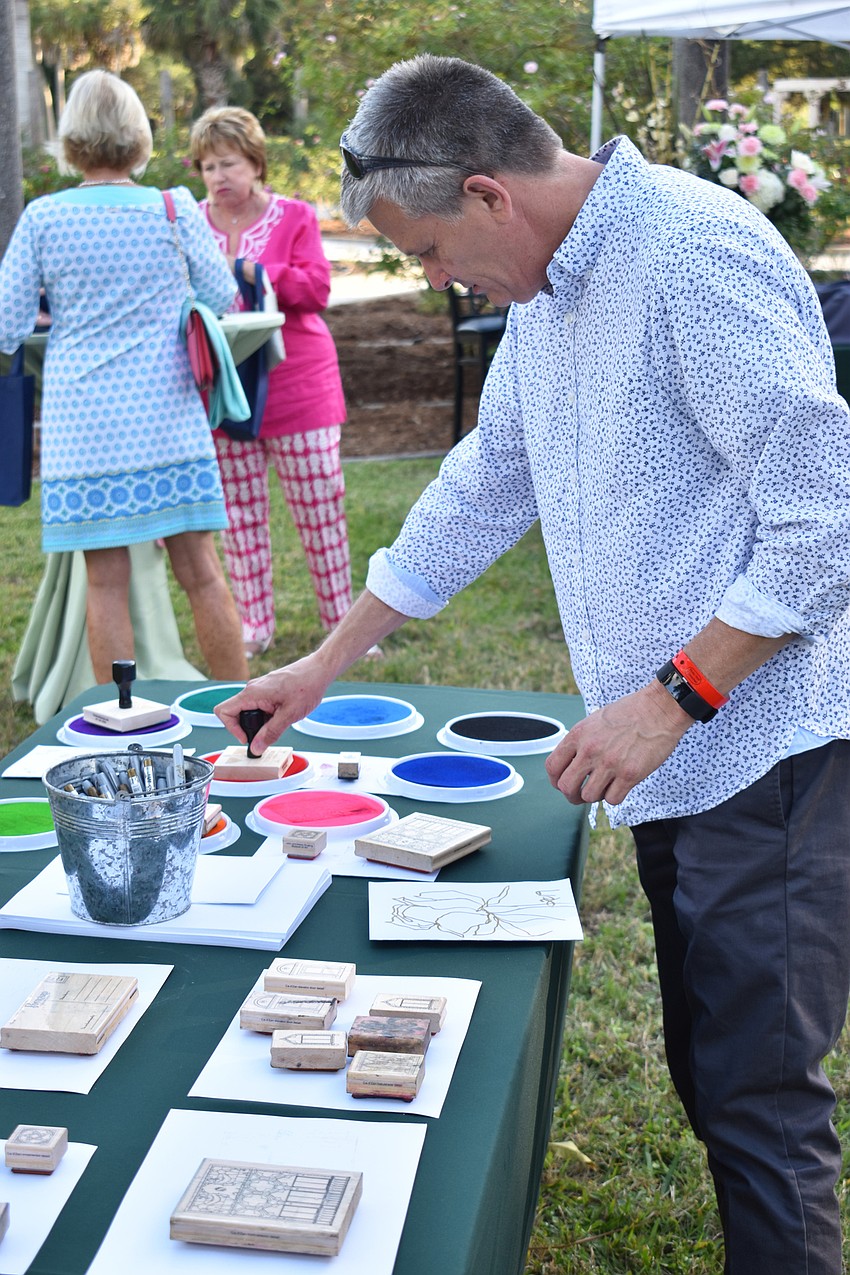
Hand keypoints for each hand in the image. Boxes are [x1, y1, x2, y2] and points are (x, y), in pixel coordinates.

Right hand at [215, 652, 333, 753]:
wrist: (319, 670)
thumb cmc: (306, 686)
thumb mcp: (289, 715)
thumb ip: (270, 732)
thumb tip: (256, 748)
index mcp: (252, 693)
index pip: (223, 711)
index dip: (231, 728)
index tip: (248, 738)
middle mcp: (252, 689)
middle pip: (234, 713)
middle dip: (246, 728)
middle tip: (265, 735)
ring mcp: (259, 689)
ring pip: (248, 711)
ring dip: (258, 722)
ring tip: (278, 723)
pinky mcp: (267, 690)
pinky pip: (258, 706)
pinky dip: (265, 715)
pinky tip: (282, 716)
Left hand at [544, 680, 692, 805]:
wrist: (659, 709)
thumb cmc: (630, 712)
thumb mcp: (595, 720)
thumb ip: (581, 741)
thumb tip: (573, 763)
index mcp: (578, 735)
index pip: (552, 766)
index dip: (555, 779)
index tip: (563, 782)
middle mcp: (590, 750)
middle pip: (566, 786)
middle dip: (571, 795)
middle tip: (580, 794)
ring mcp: (609, 764)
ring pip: (588, 796)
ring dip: (595, 795)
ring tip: (605, 786)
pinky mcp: (629, 775)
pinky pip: (612, 799)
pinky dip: (614, 796)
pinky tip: (620, 786)